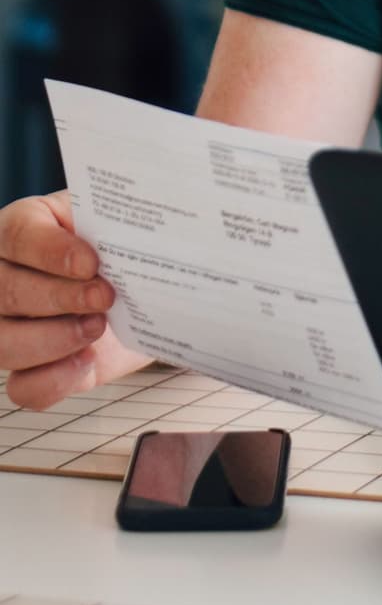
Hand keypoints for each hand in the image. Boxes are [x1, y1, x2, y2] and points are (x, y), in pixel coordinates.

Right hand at [0, 193, 132, 408]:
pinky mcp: (32, 370)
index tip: (92, 264)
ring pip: (5, 342)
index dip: (52, 252)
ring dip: (55, 339)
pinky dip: (56, 378)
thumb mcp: (119, 221)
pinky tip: (87, 360)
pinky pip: (24, 386)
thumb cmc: (122, 245)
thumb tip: (136, 221)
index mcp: (23, 228)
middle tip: (105, 297)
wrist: (145, 289)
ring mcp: (10, 328)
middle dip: (60, 297)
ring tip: (99, 326)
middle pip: (7, 292)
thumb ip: (117, 218)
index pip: (20, 237)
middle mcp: (4, 279)